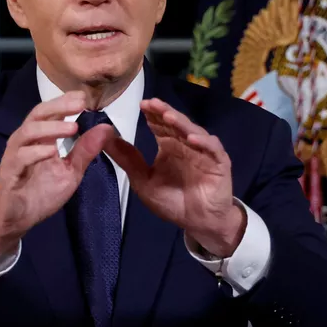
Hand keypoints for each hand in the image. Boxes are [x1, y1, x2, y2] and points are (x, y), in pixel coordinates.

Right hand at [0, 91, 116, 271]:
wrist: (17, 219)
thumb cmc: (41, 193)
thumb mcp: (71, 172)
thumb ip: (85, 151)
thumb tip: (106, 128)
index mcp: (40, 138)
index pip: (51, 112)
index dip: (66, 102)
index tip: (85, 96)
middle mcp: (25, 141)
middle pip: (38, 114)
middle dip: (59, 106)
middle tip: (80, 103)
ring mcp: (15, 155)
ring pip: (27, 132)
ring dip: (51, 128)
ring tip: (72, 127)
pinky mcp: (8, 173)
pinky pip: (19, 158)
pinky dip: (36, 152)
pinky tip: (52, 151)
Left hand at [105, 98, 244, 256]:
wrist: (198, 222)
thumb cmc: (172, 201)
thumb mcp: (143, 181)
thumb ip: (128, 160)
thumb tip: (107, 139)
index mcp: (169, 146)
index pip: (160, 125)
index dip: (152, 114)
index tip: (141, 104)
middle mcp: (186, 144)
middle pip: (175, 123)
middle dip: (164, 112)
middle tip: (151, 103)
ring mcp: (204, 152)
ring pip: (193, 131)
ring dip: (181, 123)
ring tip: (168, 116)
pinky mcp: (219, 163)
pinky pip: (213, 149)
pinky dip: (203, 143)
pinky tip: (191, 139)